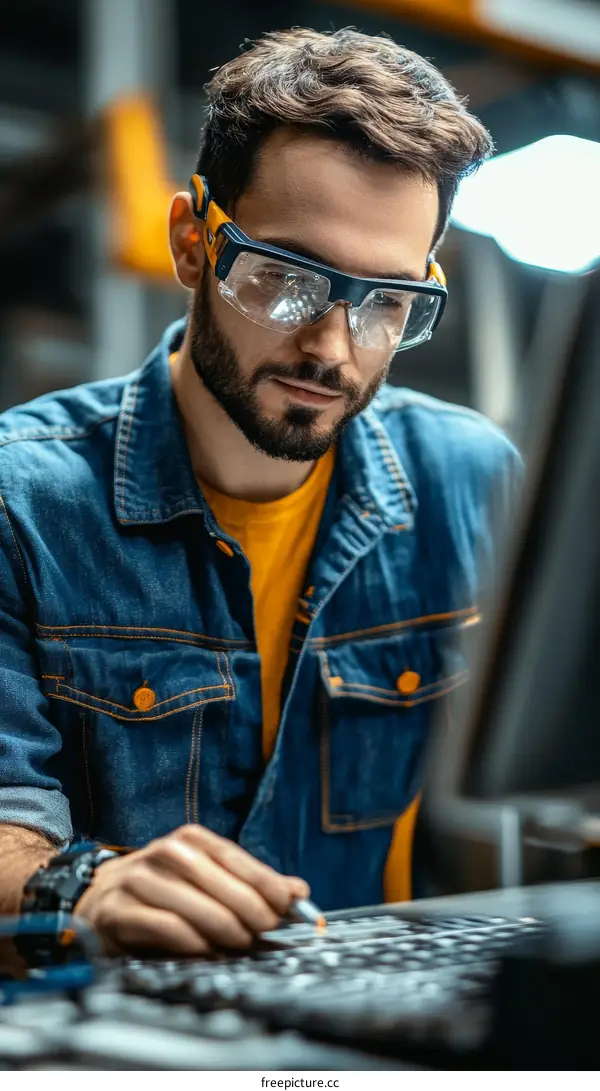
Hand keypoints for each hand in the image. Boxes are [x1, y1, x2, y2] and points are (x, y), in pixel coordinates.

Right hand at [73, 824, 308, 956]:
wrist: (97, 900)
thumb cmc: (164, 891)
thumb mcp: (207, 879)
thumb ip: (251, 884)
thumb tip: (299, 892)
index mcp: (190, 839)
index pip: (236, 858)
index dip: (265, 884)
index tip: (288, 907)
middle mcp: (164, 853)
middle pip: (218, 881)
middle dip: (249, 910)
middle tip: (266, 933)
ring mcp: (138, 879)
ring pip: (194, 905)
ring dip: (224, 929)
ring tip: (241, 945)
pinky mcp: (119, 910)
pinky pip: (164, 927)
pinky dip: (192, 943)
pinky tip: (208, 952)